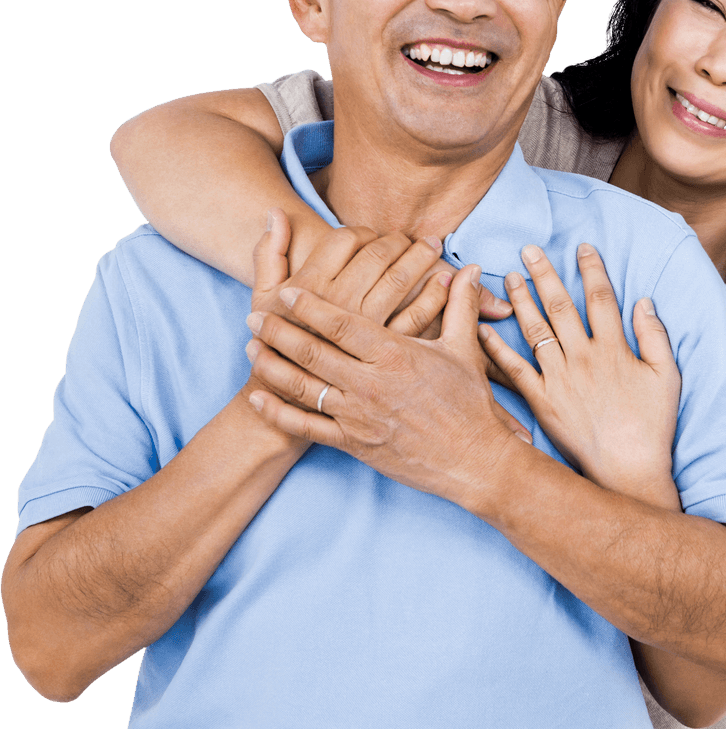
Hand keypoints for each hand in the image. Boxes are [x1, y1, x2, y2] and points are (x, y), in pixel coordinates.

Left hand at [243, 264, 532, 500]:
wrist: (473, 459)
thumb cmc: (469, 403)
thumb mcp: (464, 349)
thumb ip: (460, 304)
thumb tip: (469, 269)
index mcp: (394, 355)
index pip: (341, 324)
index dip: (309, 306)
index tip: (286, 292)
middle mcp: (370, 384)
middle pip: (312, 352)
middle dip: (278, 332)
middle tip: (253, 315)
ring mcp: (358, 416)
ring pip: (302, 388)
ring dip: (271, 366)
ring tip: (250, 348)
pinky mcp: (354, 444)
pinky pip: (307, 427)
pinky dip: (278, 413)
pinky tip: (257, 397)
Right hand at [252, 208, 510, 333]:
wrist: (287, 407)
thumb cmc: (273, 349)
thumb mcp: (262, 300)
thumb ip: (268, 253)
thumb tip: (276, 212)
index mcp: (310, 287)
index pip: (345, 239)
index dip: (364, 231)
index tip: (375, 233)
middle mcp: (339, 306)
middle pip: (378, 257)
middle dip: (399, 241)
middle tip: (417, 236)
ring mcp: (365, 332)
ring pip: (399, 283)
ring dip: (420, 260)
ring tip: (434, 248)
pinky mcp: (386, 358)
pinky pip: (416, 320)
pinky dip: (435, 297)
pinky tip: (446, 283)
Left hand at [477, 243, 681, 510]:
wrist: (627, 470)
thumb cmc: (652, 426)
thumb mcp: (666, 377)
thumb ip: (655, 335)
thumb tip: (643, 300)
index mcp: (614, 349)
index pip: (601, 298)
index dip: (591, 270)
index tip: (581, 247)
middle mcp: (583, 358)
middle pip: (561, 306)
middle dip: (545, 274)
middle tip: (528, 249)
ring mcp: (559, 379)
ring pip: (535, 330)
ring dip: (521, 300)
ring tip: (509, 277)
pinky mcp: (541, 401)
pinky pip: (514, 369)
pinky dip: (496, 348)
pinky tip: (482, 328)